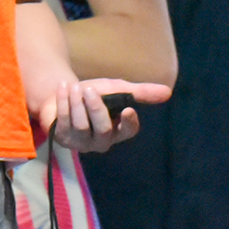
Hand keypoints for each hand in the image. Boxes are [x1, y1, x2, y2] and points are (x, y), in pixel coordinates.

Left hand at [40, 80, 169, 153]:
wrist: (64, 93)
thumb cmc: (93, 94)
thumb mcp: (117, 90)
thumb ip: (140, 92)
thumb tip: (167, 93)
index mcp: (117, 131)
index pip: (128, 132)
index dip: (128, 123)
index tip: (128, 109)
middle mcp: (100, 141)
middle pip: (102, 129)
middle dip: (96, 108)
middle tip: (89, 89)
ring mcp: (80, 142)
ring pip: (81, 126)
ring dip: (77, 104)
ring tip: (74, 86)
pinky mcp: (61, 138)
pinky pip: (63, 122)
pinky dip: (63, 103)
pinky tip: (63, 88)